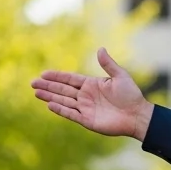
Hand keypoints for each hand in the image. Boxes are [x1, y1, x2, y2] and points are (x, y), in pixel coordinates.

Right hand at [31, 47, 154, 140]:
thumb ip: (108, 64)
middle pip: (63, 90)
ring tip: (36, 92)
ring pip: (63, 101)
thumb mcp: (120, 76)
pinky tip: (49, 104)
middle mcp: (86, 96)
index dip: (57, 76)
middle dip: (48, 86)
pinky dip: (60, 109)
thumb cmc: (131, 95)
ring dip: (50, 96)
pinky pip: (71, 114)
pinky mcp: (87, 120)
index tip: (43, 73)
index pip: (70, 79)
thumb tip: (100, 49)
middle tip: (32, 83)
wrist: (137, 115)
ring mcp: (85, 108)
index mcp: (92, 84)